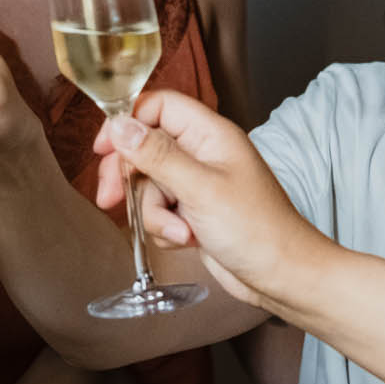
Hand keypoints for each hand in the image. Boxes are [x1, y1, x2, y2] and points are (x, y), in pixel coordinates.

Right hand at [92, 90, 319, 307]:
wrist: (281, 276)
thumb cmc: (258, 230)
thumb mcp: (200, 189)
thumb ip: (157, 155)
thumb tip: (121, 127)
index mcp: (210, 135)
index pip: (158, 107)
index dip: (127, 123)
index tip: (103, 148)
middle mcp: (202, 154)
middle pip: (144, 148)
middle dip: (129, 176)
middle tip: (112, 196)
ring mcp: (197, 185)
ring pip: (148, 186)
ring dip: (154, 212)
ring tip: (180, 230)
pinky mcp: (193, 212)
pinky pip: (159, 212)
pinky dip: (165, 228)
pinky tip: (186, 240)